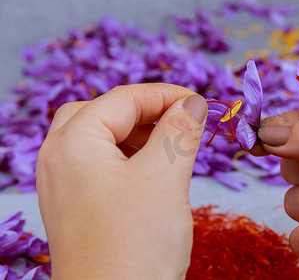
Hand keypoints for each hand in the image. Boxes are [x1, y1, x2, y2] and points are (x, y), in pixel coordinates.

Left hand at [36, 84, 206, 279]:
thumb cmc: (136, 243)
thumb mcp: (165, 177)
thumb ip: (180, 131)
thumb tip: (194, 102)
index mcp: (73, 143)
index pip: (123, 99)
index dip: (166, 94)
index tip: (200, 101)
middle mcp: (59, 159)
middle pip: (104, 113)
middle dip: (146, 111)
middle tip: (182, 120)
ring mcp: (65, 185)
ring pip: (102, 139)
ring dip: (139, 134)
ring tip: (172, 145)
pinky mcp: (77, 206)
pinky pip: (102, 166)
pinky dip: (130, 158)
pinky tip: (153, 171)